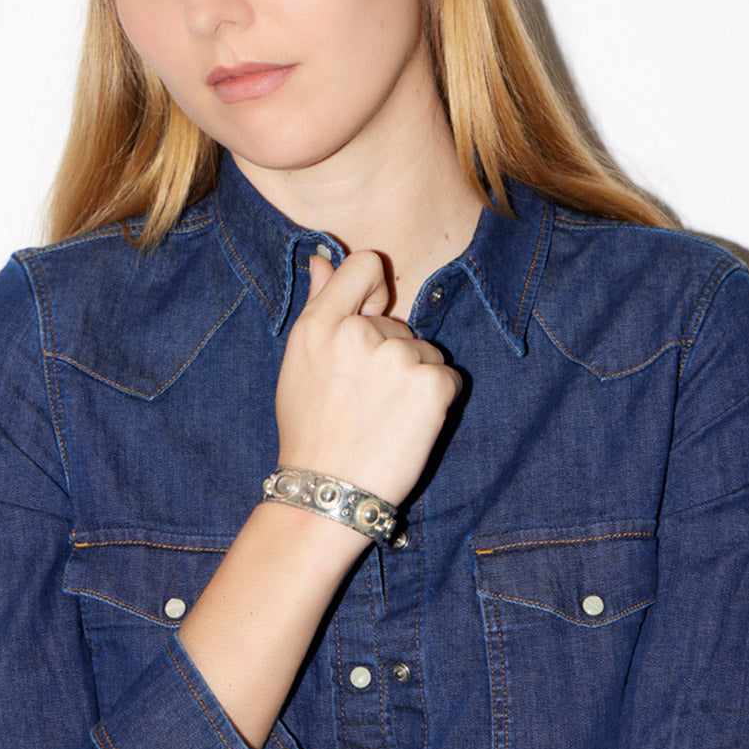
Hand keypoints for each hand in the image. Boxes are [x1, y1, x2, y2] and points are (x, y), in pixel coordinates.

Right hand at [275, 251, 461, 504]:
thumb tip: (323, 257)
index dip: (373, 289)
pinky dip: (437, 401)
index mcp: (321, 323)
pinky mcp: (432, 384)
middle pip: (398, 323)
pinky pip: (448, 377)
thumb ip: (319, 303)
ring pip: (425, 352)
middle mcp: (358, 333)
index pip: (364, 265)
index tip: (369, 317)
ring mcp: (398, 357)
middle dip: (390, 354)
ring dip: (414, 379)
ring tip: (383, 416)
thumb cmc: (311, 427)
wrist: (329, 490)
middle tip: (364, 399)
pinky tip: (407, 426)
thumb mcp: (300, 361)